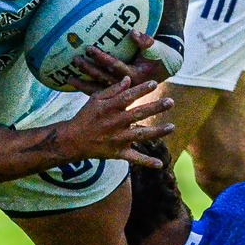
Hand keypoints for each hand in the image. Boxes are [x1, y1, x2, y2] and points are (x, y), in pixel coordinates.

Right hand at [56, 76, 173, 165]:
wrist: (73, 140)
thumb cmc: (85, 116)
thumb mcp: (95, 99)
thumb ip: (113, 90)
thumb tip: (128, 79)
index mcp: (109, 108)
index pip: (128, 97)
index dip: (141, 89)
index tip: (155, 83)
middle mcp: (115, 123)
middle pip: (138, 114)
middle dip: (155, 108)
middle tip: (170, 102)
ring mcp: (118, 139)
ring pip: (140, 135)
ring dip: (157, 132)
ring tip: (172, 127)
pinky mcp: (118, 153)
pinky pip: (134, 158)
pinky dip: (146, 162)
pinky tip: (160, 164)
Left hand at [70, 31, 171, 93]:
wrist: (163, 70)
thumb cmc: (159, 57)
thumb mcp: (156, 48)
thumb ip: (145, 40)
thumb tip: (133, 32)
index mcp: (135, 75)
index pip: (115, 65)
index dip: (101, 57)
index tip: (89, 48)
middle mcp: (126, 86)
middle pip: (103, 77)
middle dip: (89, 69)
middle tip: (76, 59)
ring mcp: (121, 92)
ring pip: (99, 88)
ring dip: (84, 83)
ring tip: (69, 77)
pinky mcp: (117, 94)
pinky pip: (99, 93)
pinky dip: (87, 89)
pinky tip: (75, 86)